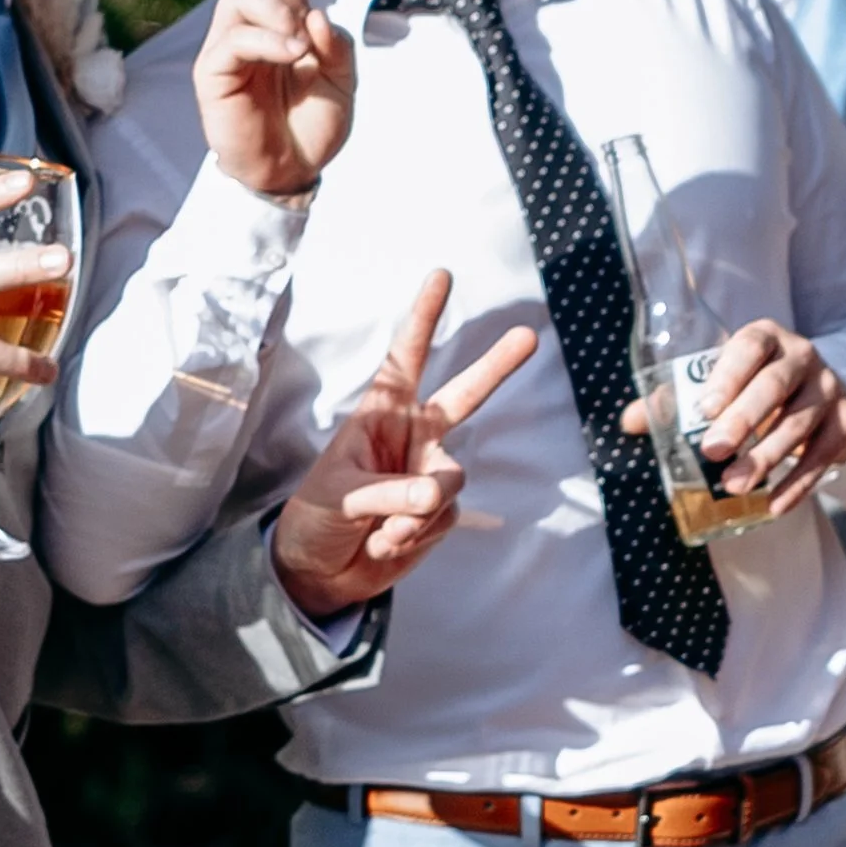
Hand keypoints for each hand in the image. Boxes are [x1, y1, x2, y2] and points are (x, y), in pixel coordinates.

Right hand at [193, 0, 355, 198]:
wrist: (292, 174)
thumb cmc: (313, 124)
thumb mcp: (343, 80)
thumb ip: (334, 44)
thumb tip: (308, 15)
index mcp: (286, 8)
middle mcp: (254, 15)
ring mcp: (230, 38)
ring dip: (275, 11)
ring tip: (297, 45)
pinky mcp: (214, 68)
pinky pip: (240, 37)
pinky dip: (270, 41)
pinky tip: (289, 55)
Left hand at [270, 269, 537, 619]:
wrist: (320, 572)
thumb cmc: (316, 516)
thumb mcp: (338, 497)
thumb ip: (388, 494)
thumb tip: (436, 493)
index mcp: (378, 414)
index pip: (404, 357)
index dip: (424, 316)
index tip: (443, 274)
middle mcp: (411, 436)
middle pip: (462, 397)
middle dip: (495, 367)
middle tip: (528, 335)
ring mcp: (428, 474)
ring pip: (449, 481)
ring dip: (415, 512)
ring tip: (378, 530)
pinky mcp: (439, 513)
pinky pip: (443, 519)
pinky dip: (415, 536)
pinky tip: (384, 544)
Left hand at [622, 318, 845, 516]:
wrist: (819, 387)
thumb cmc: (754, 382)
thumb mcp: (724, 378)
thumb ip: (678, 397)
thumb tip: (629, 422)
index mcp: (765, 336)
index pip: (749, 347)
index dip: (728, 376)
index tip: (705, 409)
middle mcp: (801, 356)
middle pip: (774, 386)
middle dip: (743, 421)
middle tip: (714, 452)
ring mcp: (828, 388)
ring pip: (798, 424)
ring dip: (766, 458)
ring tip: (735, 486)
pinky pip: (823, 456)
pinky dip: (798, 483)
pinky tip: (774, 505)